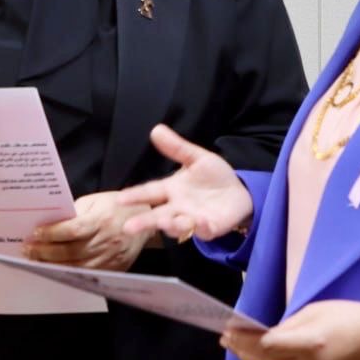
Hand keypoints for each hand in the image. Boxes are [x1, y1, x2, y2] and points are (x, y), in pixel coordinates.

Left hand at [22, 191, 152, 270]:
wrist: (145, 218)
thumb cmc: (116, 206)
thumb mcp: (95, 200)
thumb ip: (75, 211)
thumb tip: (52, 224)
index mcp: (102, 220)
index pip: (73, 230)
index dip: (52, 234)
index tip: (35, 234)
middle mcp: (107, 240)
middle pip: (71, 251)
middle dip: (46, 252)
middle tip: (28, 250)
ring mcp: (112, 258)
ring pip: (77, 267)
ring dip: (53, 265)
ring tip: (36, 261)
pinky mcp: (115, 269)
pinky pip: (88, 275)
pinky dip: (69, 273)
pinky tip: (55, 269)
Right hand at [118, 124, 252, 241]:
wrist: (240, 191)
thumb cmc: (214, 176)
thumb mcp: (197, 158)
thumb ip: (177, 148)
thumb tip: (156, 129)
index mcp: (172, 189)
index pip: (150, 191)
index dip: (135, 195)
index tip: (120, 199)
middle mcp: (178, 207)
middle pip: (157, 215)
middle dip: (143, 222)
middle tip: (127, 227)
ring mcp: (193, 219)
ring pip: (177, 226)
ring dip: (171, 225)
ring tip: (165, 222)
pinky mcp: (210, 228)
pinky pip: (203, 230)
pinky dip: (200, 227)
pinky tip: (199, 221)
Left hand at [220, 301, 359, 359]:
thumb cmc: (350, 317)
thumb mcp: (317, 310)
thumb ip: (289, 325)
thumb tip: (265, 334)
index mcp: (311, 342)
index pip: (268, 344)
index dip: (246, 339)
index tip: (229, 329)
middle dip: (243, 351)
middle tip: (226, 340)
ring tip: (238, 349)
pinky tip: (264, 357)